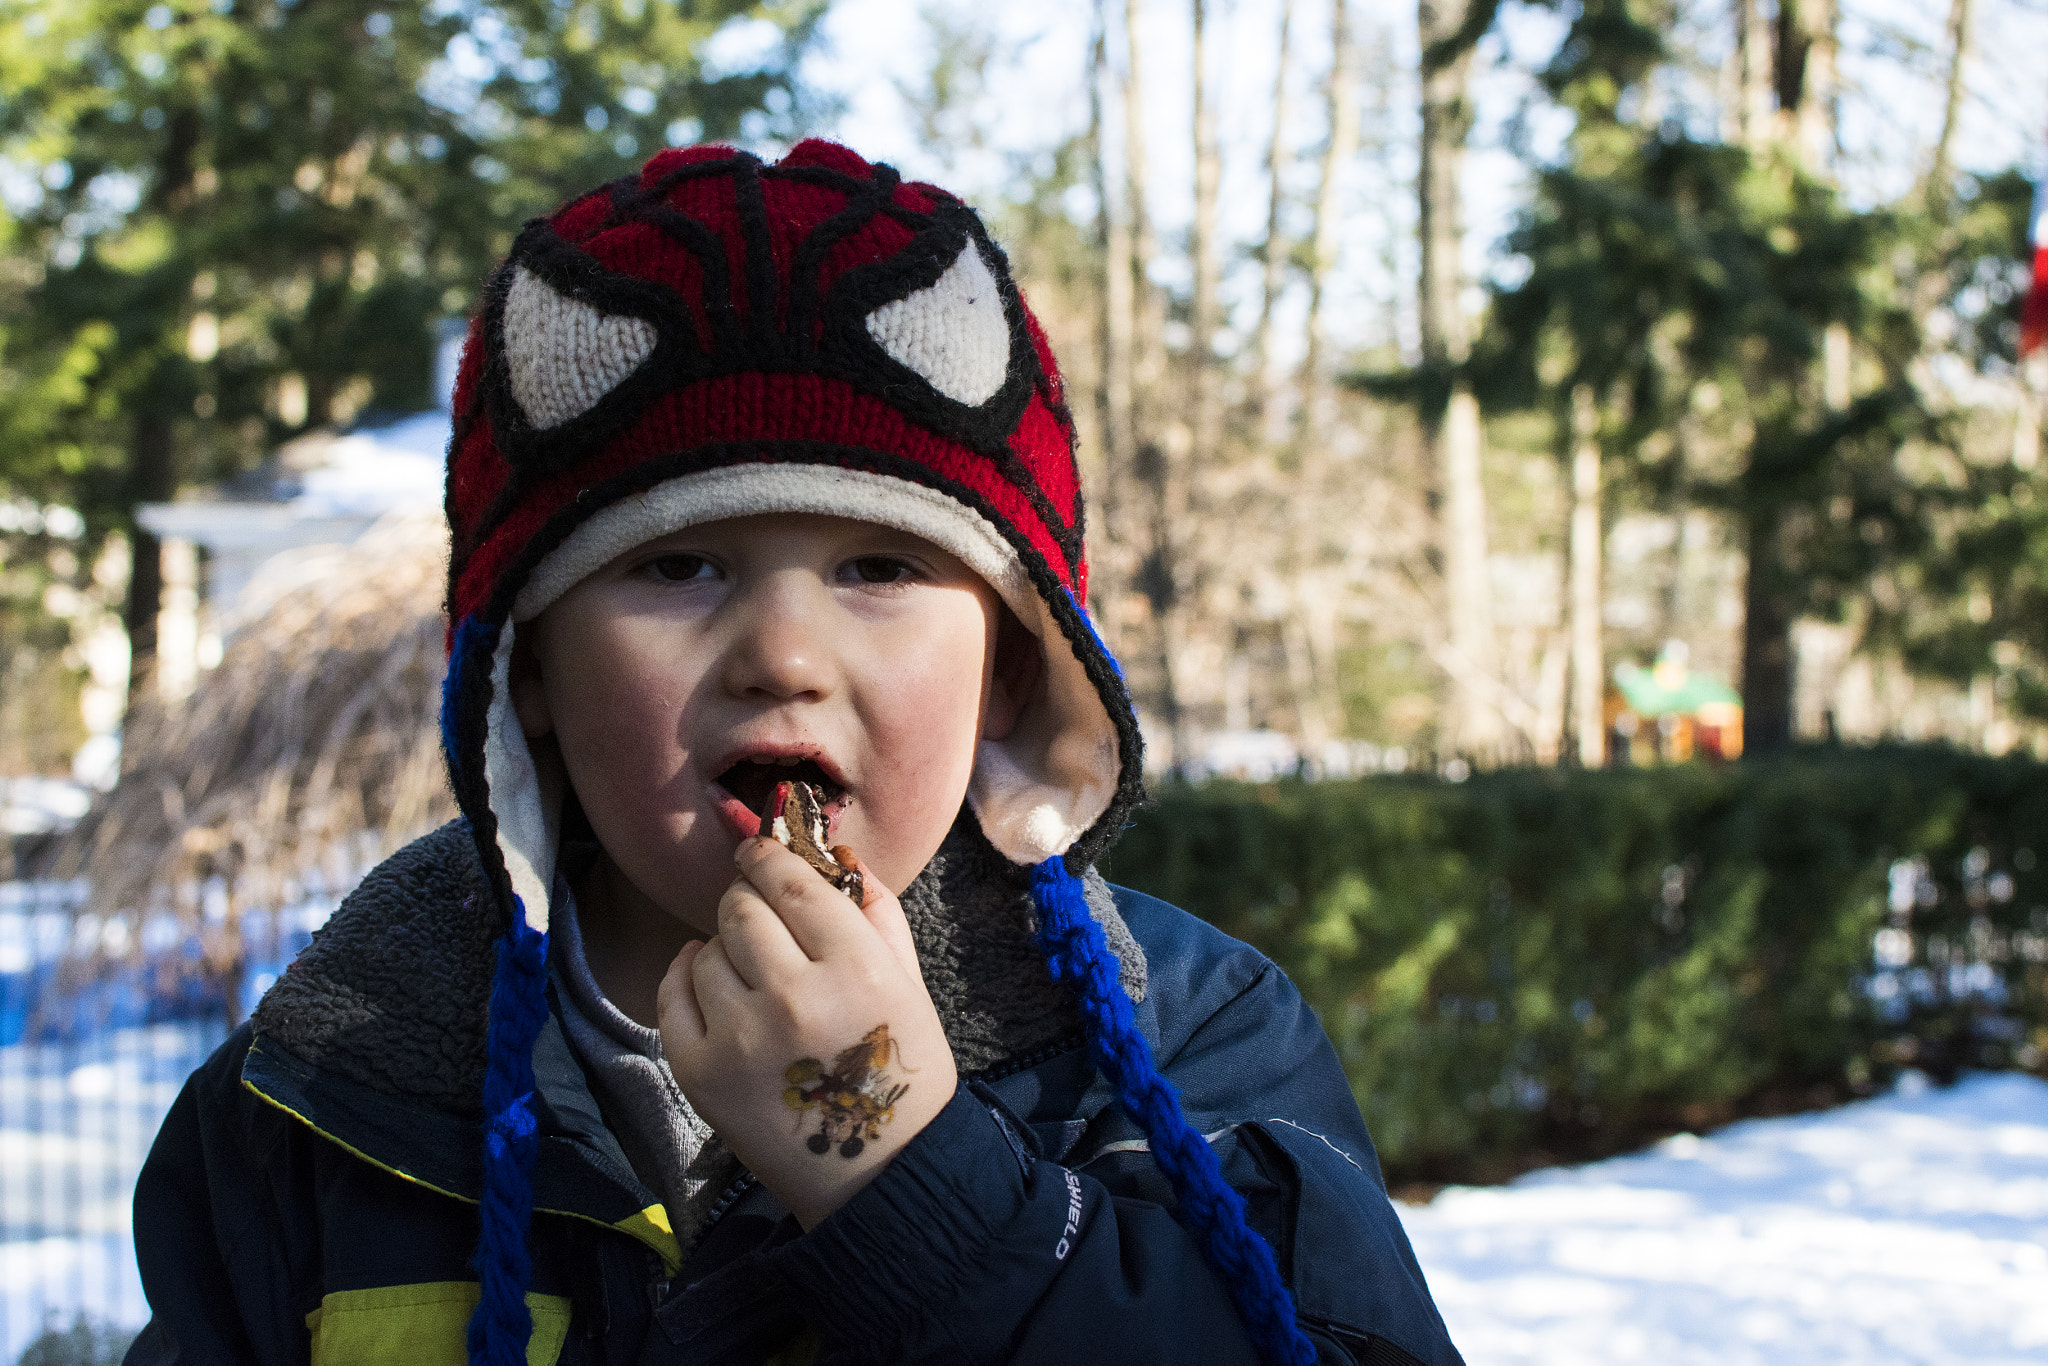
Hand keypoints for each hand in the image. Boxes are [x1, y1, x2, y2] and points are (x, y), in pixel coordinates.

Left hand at [658, 837, 957, 1229]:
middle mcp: (794, 997)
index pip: (791, 883)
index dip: (767, 856)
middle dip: (747, 900)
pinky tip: (710, 981)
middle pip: (740, 908)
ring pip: (706, 949)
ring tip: (753, 972)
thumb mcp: (907, 979)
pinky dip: (686, 976)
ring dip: (724, 947)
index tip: (757, 852)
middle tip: (759, 914)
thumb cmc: (895, 1068)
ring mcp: (741, 1038)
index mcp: (856, 968)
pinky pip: (673, 993)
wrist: (878, 1171)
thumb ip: (874, 909)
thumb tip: (833, 852)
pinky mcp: (701, 1073)